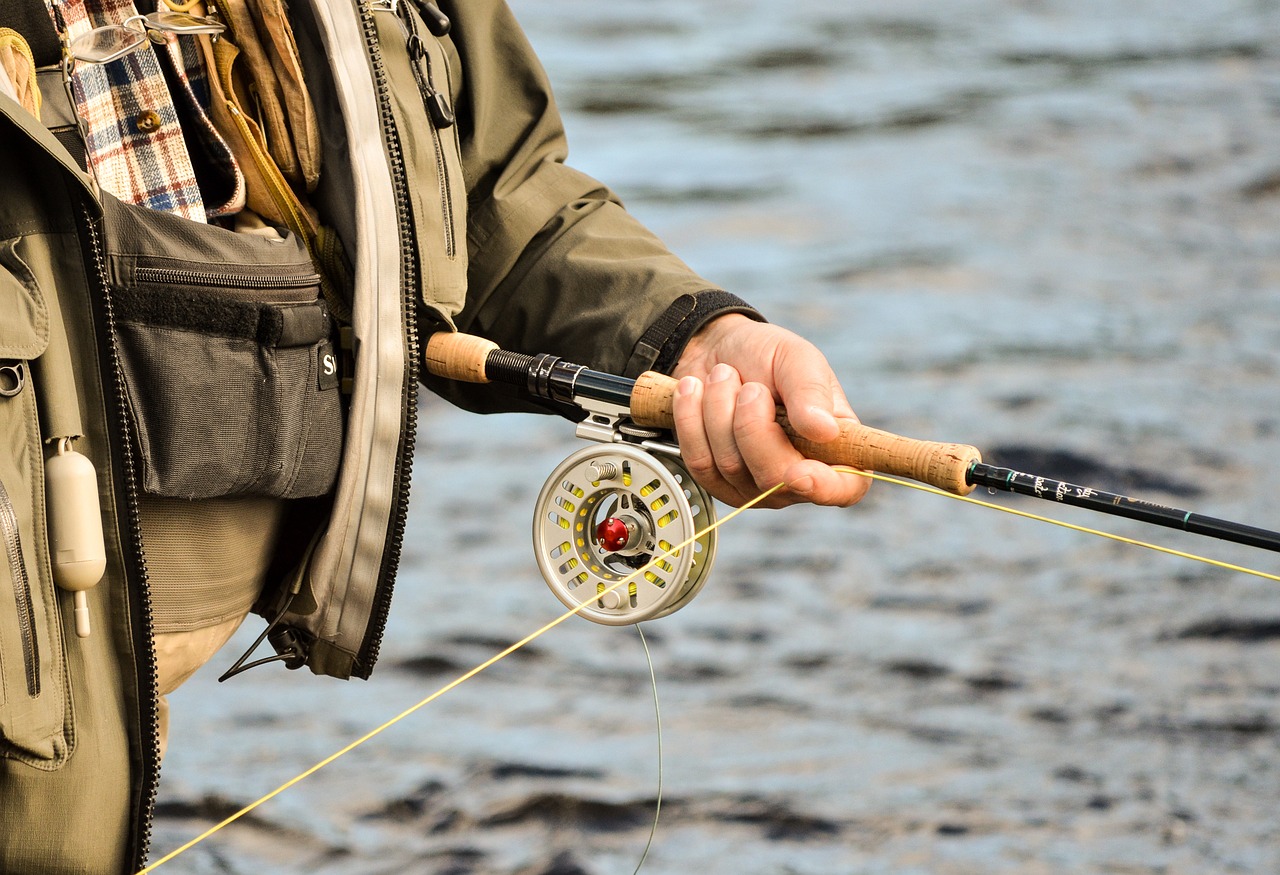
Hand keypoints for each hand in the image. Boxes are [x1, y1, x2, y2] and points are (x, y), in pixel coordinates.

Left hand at [669, 314, 870, 508]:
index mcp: (834, 446)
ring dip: (719, 409)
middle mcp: (798, 475)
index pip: (845, 488)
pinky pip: (698, 462)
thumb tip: (825, 430)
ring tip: (724, 378)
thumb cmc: (766, 356)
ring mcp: (755, 485)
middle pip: (774, 478)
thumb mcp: (796, 358)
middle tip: (750, 387)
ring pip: (730, 466)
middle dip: (751, 424)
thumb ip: (811, 392)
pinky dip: (691, 418)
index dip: (824, 487)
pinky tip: (695, 392)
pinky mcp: (716, 481)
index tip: (799, 471)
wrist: (714, 350)